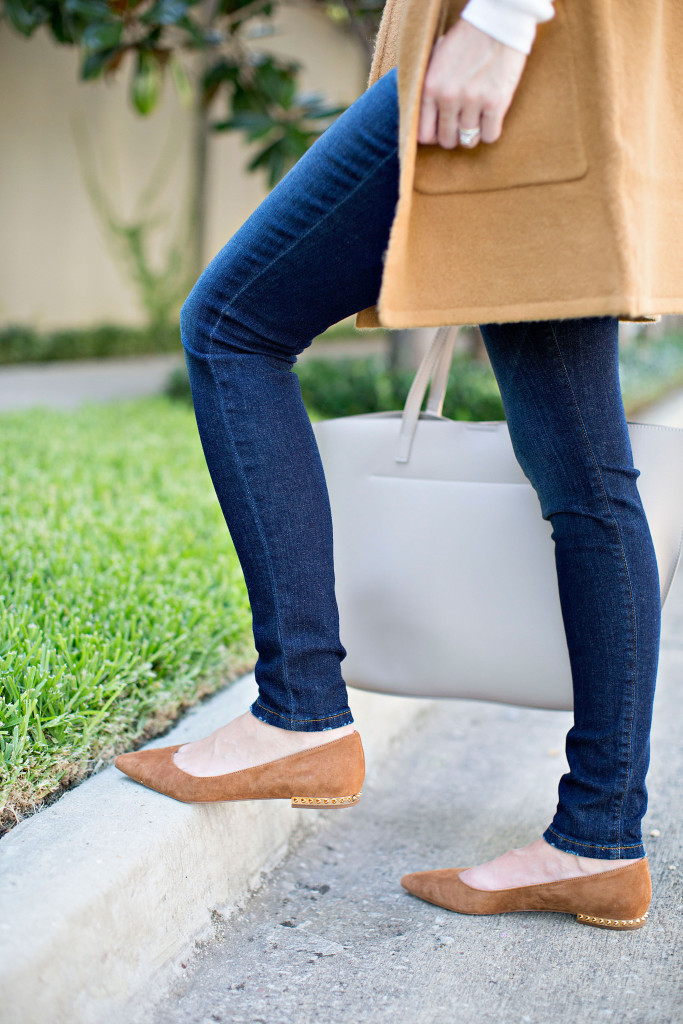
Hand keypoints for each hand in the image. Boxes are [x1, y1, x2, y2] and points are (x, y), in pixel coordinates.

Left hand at [418, 19, 527, 149]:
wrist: (498, 21)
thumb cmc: (466, 40)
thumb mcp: (437, 61)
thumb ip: (429, 88)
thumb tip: (426, 119)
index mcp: (430, 87)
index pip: (424, 134)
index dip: (434, 136)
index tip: (442, 129)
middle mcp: (448, 97)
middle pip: (447, 141)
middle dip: (455, 135)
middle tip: (462, 123)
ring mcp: (472, 101)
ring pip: (468, 141)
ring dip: (473, 134)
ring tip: (478, 119)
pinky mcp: (495, 103)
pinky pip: (490, 136)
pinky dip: (490, 131)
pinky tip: (491, 118)